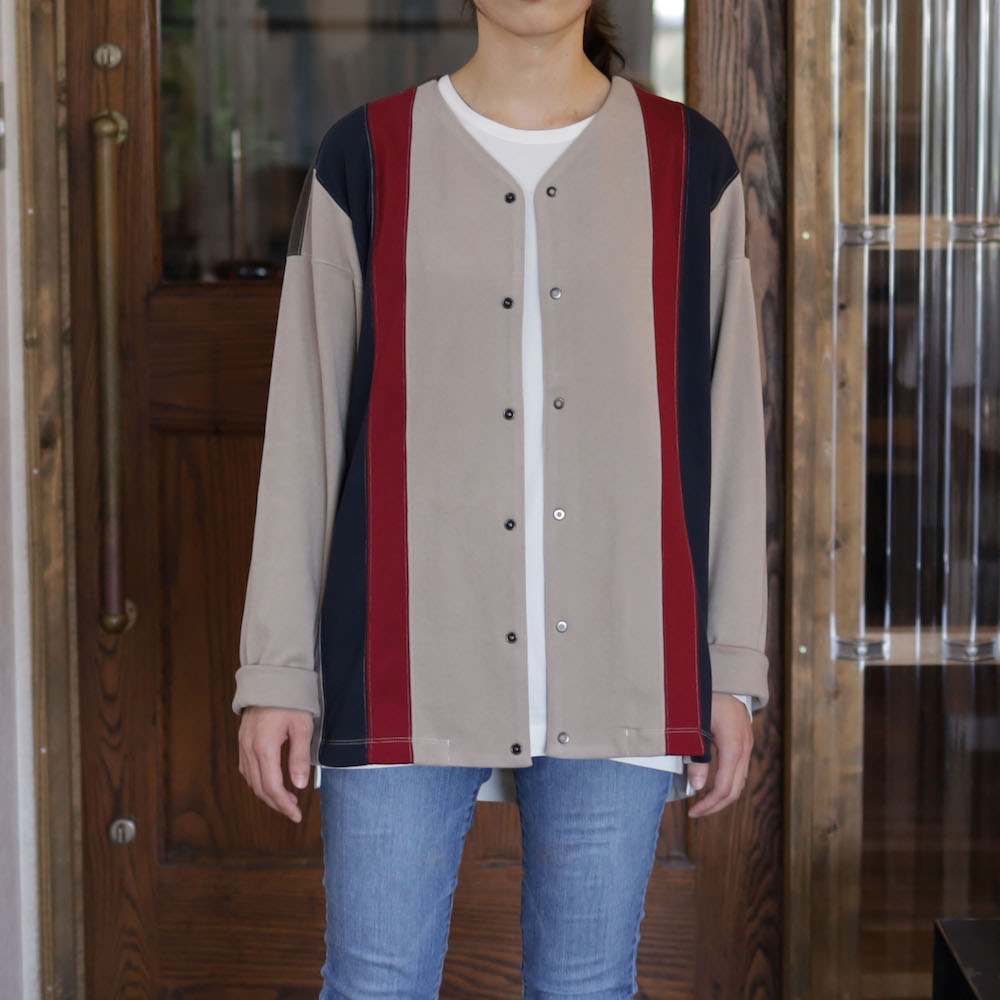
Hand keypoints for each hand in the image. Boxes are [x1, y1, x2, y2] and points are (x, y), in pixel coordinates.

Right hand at [238, 707, 313, 822]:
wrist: (271, 679)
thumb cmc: (290, 701)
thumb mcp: (302, 727)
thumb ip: (300, 757)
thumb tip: (300, 785)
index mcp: (264, 748)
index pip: (272, 787)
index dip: (284, 804)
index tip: (297, 815)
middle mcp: (249, 750)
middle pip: (259, 788)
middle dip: (277, 803)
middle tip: (293, 811)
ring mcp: (243, 745)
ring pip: (251, 780)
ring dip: (267, 794)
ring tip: (286, 799)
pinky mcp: (243, 741)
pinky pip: (247, 769)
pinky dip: (258, 781)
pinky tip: (270, 782)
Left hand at [686, 692, 752, 817]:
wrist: (723, 677)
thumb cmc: (705, 698)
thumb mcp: (696, 728)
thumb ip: (697, 758)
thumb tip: (698, 787)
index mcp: (734, 747)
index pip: (724, 788)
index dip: (709, 804)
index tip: (693, 811)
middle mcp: (745, 749)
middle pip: (735, 790)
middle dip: (715, 806)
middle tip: (695, 812)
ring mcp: (748, 745)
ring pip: (740, 782)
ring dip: (722, 796)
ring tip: (702, 802)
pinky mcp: (745, 742)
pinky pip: (740, 770)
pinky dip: (727, 782)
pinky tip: (713, 784)